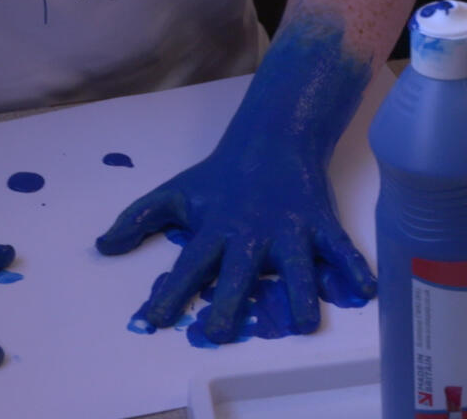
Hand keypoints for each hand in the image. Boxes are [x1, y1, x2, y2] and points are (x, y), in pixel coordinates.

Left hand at [95, 17, 373, 342]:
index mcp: (215, 228)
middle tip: (218, 332)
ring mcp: (290, 228)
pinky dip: (355, 268)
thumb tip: (102, 246)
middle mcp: (251, 233)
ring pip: (296, 267)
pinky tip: (364, 291)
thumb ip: (139, 220)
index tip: (152, 319)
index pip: (187, 265)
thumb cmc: (223, 174)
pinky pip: (341, 248)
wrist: (274, 134)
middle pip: (237, 273)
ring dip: (300, 295)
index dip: (169, 293)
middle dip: (228, 303)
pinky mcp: (321, 222)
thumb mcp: (177, 193)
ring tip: (301, 323)